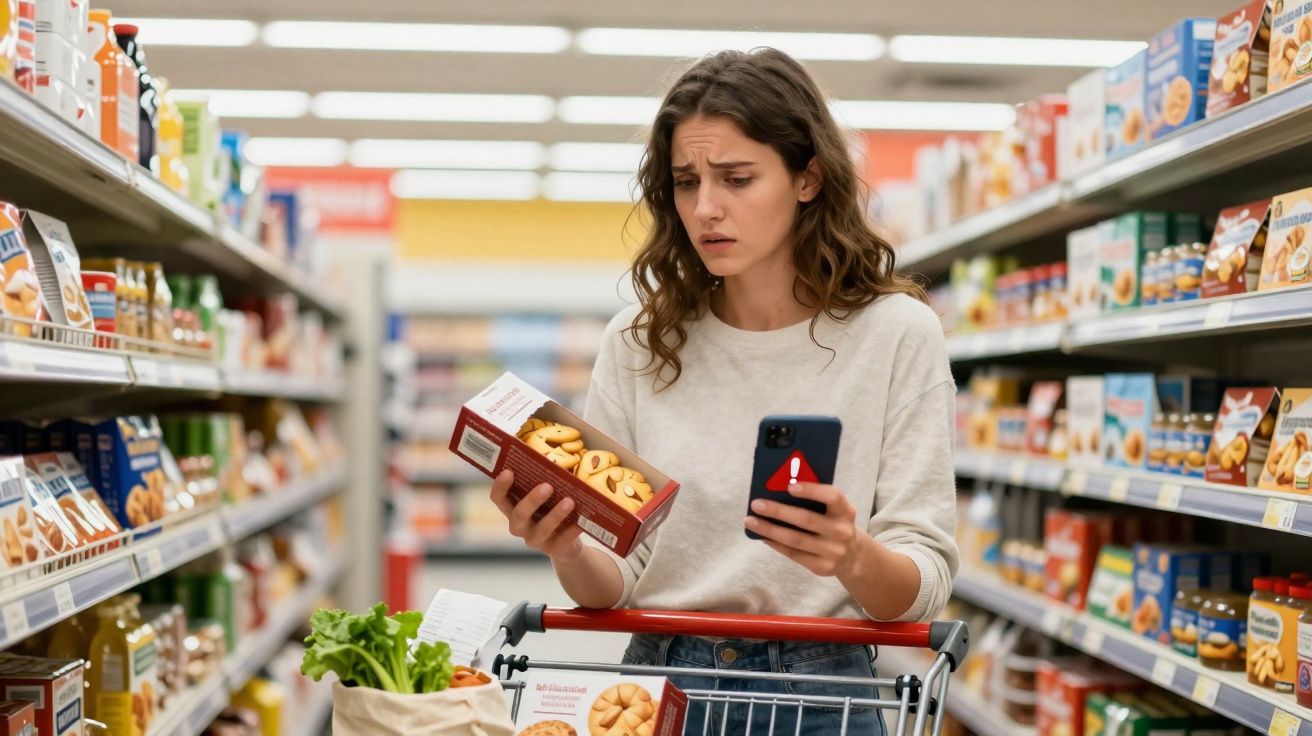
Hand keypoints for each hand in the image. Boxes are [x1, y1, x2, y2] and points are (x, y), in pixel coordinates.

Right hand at [490, 470, 584, 562]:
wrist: (567, 545)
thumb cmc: (552, 510)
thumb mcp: (545, 496)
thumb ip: (543, 480)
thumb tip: (553, 457)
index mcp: (513, 509)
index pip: (499, 499)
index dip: (500, 487)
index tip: (508, 471)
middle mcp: (520, 526)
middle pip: (519, 515)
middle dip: (532, 500)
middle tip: (547, 486)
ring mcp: (536, 540)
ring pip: (542, 529)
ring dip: (555, 515)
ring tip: (569, 501)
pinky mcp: (554, 549)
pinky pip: (563, 540)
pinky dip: (573, 529)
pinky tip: (582, 521)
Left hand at [744, 482, 865, 577]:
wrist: (852, 556)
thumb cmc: (833, 523)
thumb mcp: (834, 510)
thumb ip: (816, 500)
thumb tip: (778, 489)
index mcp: (846, 511)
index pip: (832, 497)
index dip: (812, 490)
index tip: (789, 486)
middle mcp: (842, 531)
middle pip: (807, 519)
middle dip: (778, 511)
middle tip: (756, 504)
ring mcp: (833, 551)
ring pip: (795, 539)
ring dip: (770, 529)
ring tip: (750, 521)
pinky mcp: (822, 567)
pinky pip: (793, 554)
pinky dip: (775, 543)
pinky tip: (762, 536)